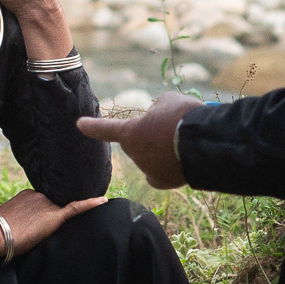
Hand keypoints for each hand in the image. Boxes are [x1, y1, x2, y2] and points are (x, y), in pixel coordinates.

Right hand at [0, 190, 108, 259]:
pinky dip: (90, 204)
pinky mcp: (55, 216)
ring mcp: (47, 205)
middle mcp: (39, 195)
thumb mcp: (8, 217)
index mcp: (28, 194)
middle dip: (48, 219)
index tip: (37, 224)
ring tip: (36, 235)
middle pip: (52, 207)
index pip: (42, 203)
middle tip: (34, 233)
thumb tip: (21, 226)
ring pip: (59, 213)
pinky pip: (76, 208)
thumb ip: (20, 216)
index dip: (41, 215)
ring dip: (53, 223)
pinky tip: (103, 200)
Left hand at [76, 91, 202, 188]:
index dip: (92, 126)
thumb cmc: (183, 117)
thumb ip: (157, 110)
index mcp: (130, 133)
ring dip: (164, 149)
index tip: (79, 124)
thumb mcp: (167, 102)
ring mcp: (148, 170)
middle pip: (139, 142)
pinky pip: (158, 176)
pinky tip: (175, 163)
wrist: (205, 143)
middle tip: (175, 127)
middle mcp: (135, 154)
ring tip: (185, 141)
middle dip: (152, 136)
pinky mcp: (164, 182)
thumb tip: (158, 117)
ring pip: (153, 157)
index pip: (105, 129)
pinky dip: (165, 169)